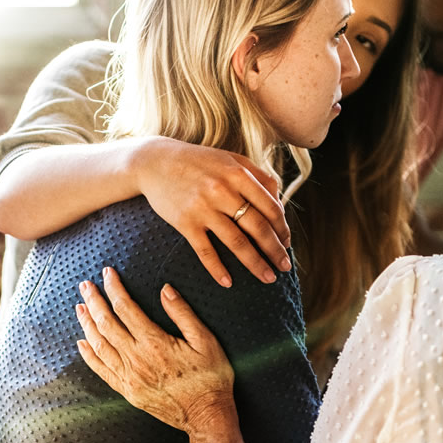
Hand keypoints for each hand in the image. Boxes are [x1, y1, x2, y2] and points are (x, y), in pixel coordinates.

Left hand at [76, 267, 236, 434]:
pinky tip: (82, 342)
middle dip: (94, 302)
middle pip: (107, 324)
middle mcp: (137, 359)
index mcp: (155, 343)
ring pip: (99, 345)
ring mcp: (129, 377)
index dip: (115, 289)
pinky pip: (101, 370)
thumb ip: (183, 314)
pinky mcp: (128, 391)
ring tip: (80, 307)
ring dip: (87, 324)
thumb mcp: (206, 341)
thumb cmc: (211, 378)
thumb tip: (165, 290)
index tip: (108, 274)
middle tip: (85, 286)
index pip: (126, 309)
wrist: (207, 416)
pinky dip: (89, 355)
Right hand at [133, 137, 291, 285]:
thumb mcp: (231, 160)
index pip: (270, 207)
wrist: (154, 162)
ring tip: (268, 278)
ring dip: (256, 264)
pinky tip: (228, 283)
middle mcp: (222, 190)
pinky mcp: (185, 222)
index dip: (282, 229)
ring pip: (237, 242)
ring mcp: (203, 207)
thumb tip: (280, 204)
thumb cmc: (200, 162)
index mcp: (238, 174)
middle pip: (258, 228)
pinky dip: (217, 269)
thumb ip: (258, 177)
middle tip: (285, 267)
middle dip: (275, 251)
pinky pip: (205, 251)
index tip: (287, 244)